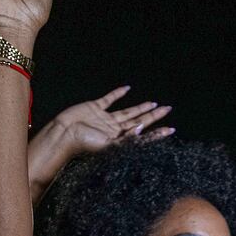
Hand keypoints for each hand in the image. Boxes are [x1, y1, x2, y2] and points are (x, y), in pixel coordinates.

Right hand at [28, 86, 172, 190]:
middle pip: (139, 121)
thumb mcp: (108, 146)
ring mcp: (105, 119)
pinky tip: (126, 89)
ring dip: (141, 107)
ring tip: (154, 103)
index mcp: (119, 140)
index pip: (143, 136)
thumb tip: (142, 130)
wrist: (63, 133)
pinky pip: (109, 100)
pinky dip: (117, 94)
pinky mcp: (95, 108)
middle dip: (154, 116)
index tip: (171, 129)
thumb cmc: (84, 144)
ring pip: (128, 111)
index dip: (157, 133)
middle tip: (168, 109)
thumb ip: (126, 140)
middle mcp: (115, 130)